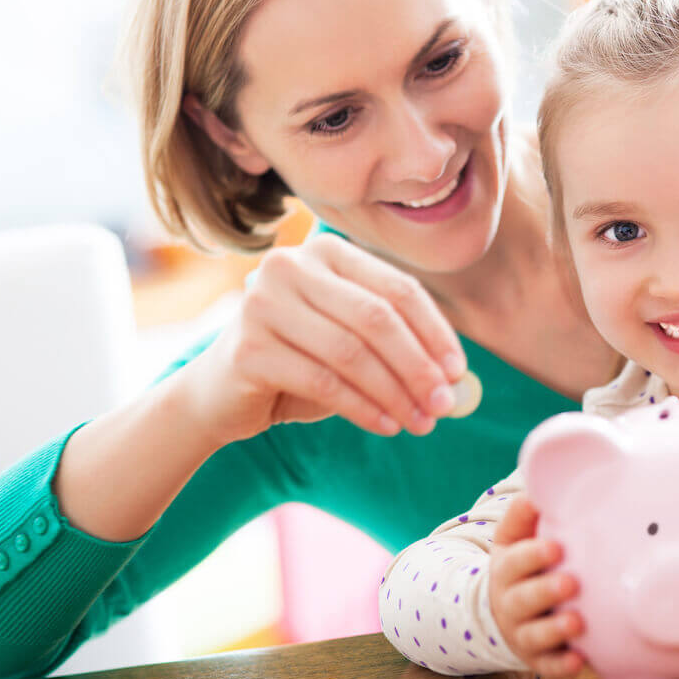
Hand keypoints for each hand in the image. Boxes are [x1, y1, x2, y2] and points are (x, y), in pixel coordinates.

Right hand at [181, 232, 466, 445]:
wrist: (221, 394)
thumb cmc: (302, 363)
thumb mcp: (353, 343)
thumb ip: (399, 347)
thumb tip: (456, 378)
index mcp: (327, 253)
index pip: (397, 289)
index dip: (434, 331)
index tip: (458, 371)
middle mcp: (290, 267)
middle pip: (377, 319)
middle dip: (418, 366)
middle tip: (443, 404)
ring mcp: (263, 304)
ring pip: (352, 353)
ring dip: (395, 393)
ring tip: (421, 422)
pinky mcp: (248, 348)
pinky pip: (324, 382)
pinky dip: (363, 408)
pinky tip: (386, 426)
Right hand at [488, 495, 584, 677]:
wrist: (502, 612)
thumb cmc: (520, 566)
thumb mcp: (514, 538)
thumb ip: (526, 514)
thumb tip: (538, 485)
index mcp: (506, 568)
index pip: (515, 560)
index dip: (533, 555)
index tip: (556, 547)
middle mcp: (510, 602)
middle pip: (524, 598)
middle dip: (546, 591)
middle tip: (571, 582)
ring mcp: (522, 633)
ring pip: (534, 635)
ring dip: (555, 629)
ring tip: (577, 622)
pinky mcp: (536, 658)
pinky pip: (547, 666)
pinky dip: (561, 665)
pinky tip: (579, 661)